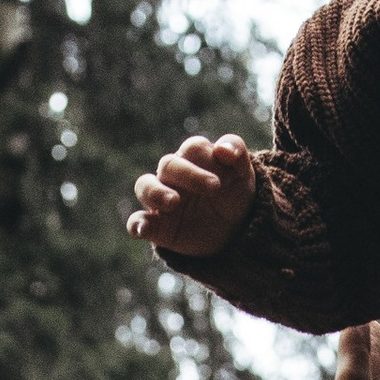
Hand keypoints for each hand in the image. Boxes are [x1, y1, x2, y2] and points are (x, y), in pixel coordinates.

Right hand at [127, 133, 256, 255]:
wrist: (234, 231)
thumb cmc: (234, 194)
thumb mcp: (243, 174)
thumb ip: (236, 152)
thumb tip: (223, 149)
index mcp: (194, 158)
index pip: (194, 148)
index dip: (209, 159)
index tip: (226, 179)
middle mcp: (174, 175)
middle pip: (169, 164)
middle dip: (190, 174)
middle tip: (214, 188)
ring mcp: (161, 199)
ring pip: (145, 186)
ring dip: (156, 192)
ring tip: (173, 202)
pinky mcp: (156, 226)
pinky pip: (137, 221)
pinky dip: (136, 224)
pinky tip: (142, 229)